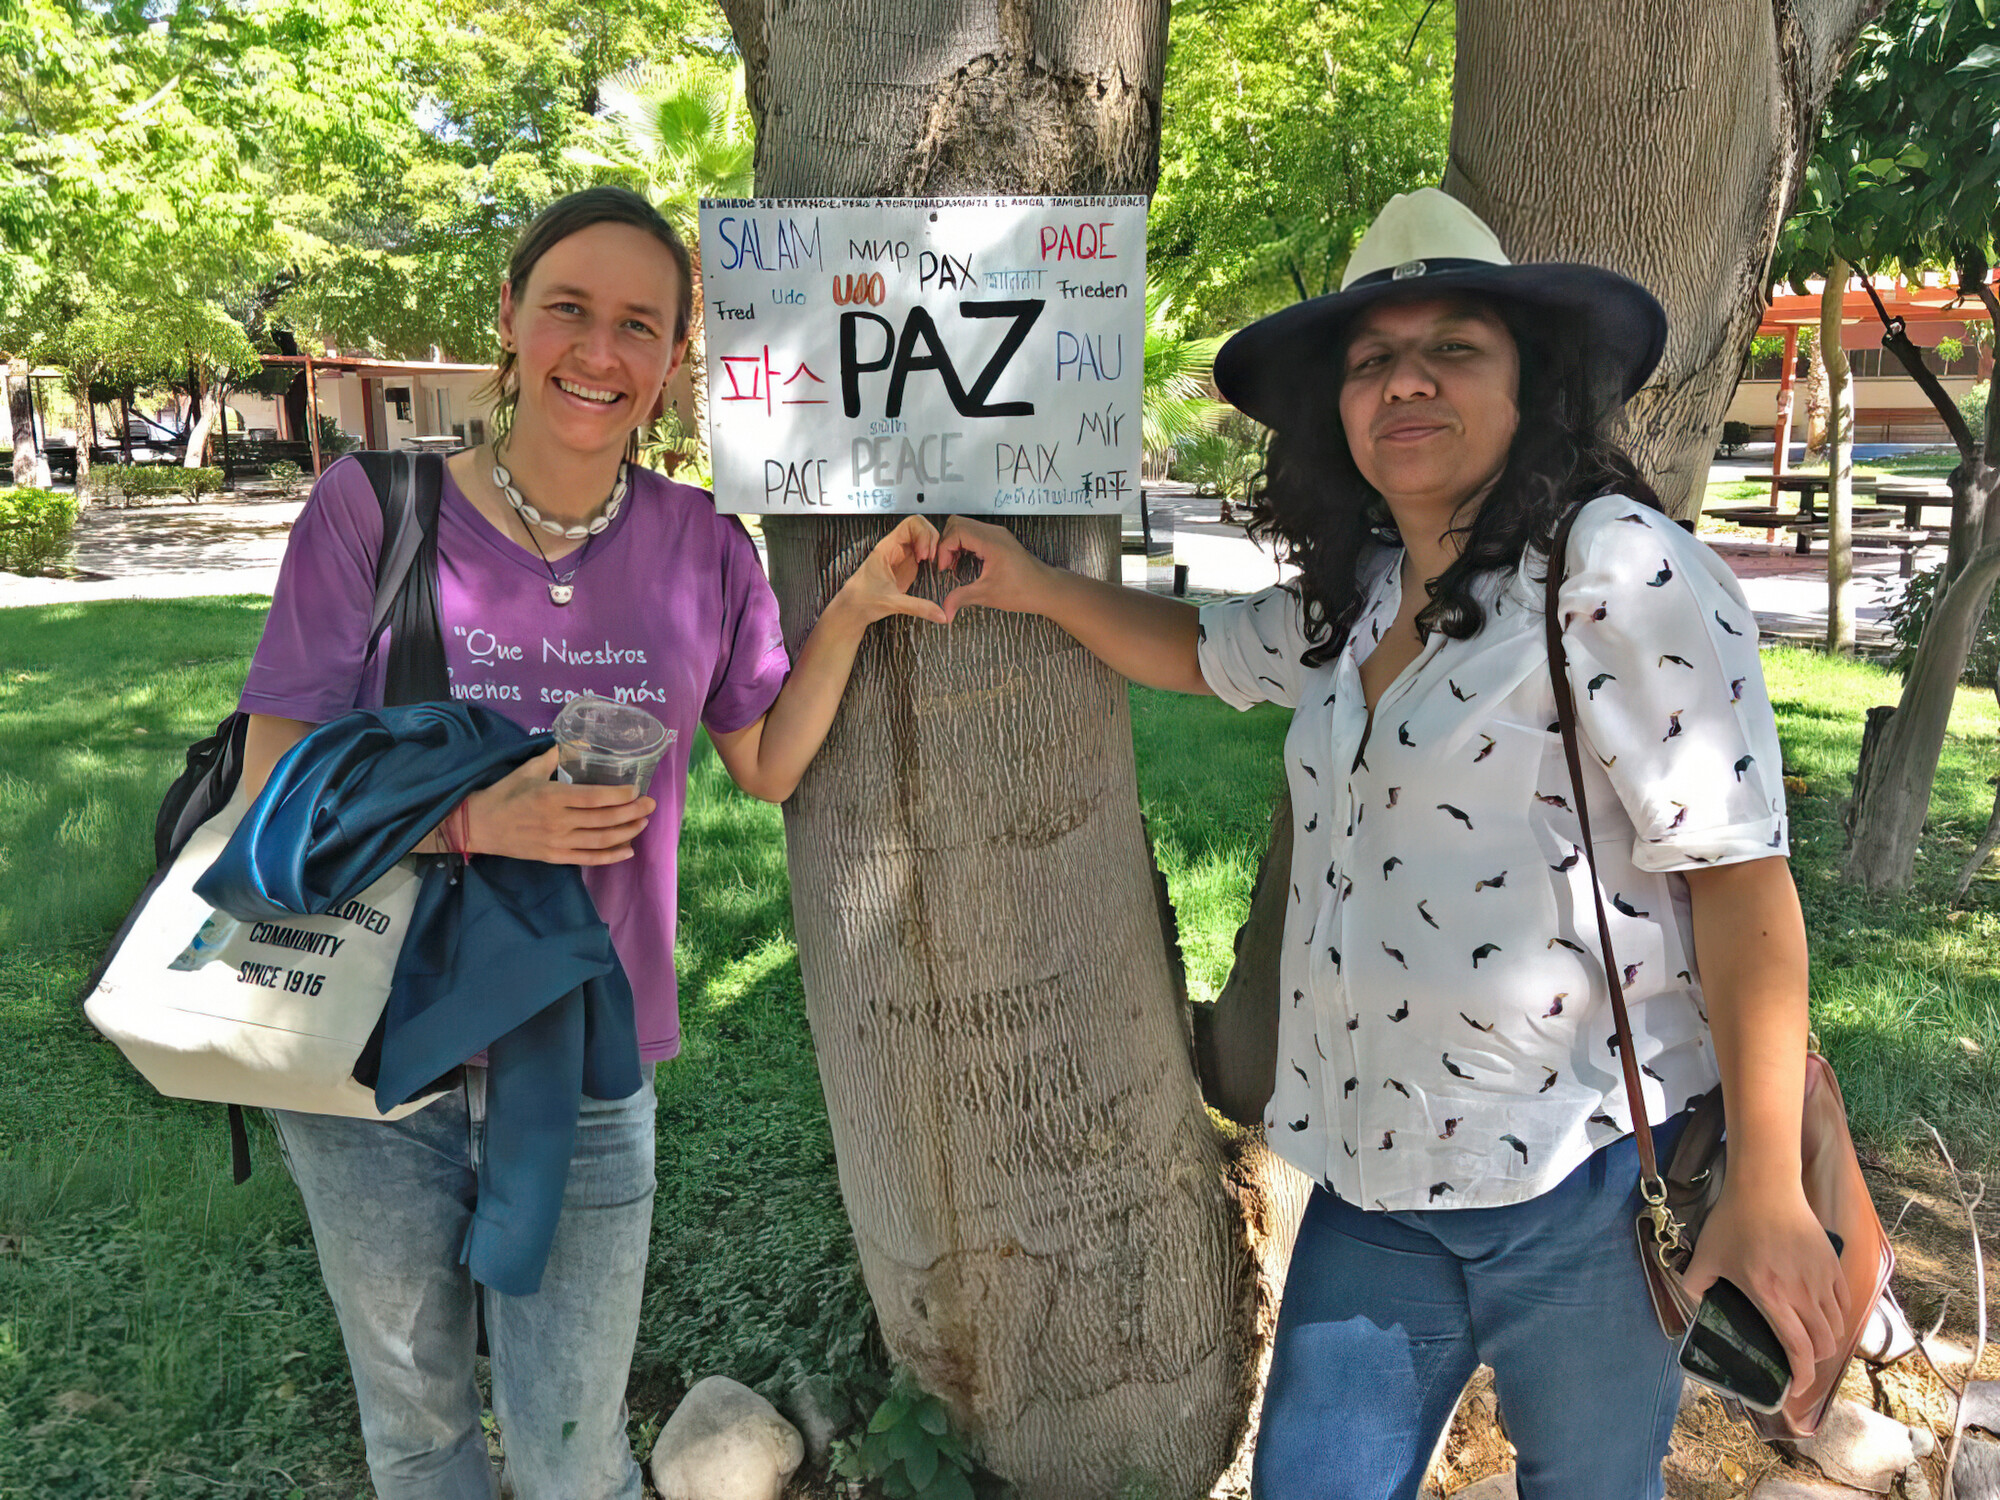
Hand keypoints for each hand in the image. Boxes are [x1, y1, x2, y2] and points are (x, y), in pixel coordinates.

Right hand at [461, 748, 654, 864]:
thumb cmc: (505, 793)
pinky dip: (610, 856)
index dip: (618, 796)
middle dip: (631, 812)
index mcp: (552, 797)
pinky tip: (628, 849)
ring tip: (643, 822)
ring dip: (626, 832)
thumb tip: (577, 741)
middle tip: (650, 804)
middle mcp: (558, 821)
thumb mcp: (528, 769)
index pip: (593, 798)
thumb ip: (554, 756)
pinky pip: (588, 859)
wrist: (480, 826)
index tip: (636, 790)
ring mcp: (557, 842)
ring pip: (600, 840)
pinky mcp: (555, 857)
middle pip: (603, 820)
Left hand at [833, 515, 946, 625]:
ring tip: (934, 564)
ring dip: (933, 547)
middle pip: (920, 527)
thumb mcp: (892, 603)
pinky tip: (932, 569)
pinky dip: (932, 556)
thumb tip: (941, 614)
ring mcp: (902, 555)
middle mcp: (895, 548)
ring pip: (923, 537)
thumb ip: (918, 607)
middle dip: (931, 540)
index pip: (911, 524)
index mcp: (887, 548)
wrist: (854, 608)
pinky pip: (924, 551)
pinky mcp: (907, 565)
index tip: (924, 555)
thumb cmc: (863, 600)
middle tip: (932, 559)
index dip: (923, 536)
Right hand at [935, 515, 1052, 621]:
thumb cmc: (1024, 591)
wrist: (1047, 590)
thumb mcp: (988, 595)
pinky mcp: (999, 540)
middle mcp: (994, 533)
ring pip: (965, 526)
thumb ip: (962, 598)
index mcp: (991, 541)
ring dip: (954, 543)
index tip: (944, 568)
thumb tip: (945, 610)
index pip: (957, 530)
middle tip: (946, 564)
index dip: (944, 549)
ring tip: (953, 565)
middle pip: (958, 523)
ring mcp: (997, 535)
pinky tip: (964, 562)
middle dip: (946, 543)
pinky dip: (963, 544)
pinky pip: (974, 533)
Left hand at [1680, 1179, 1850, 1398]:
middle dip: (1811, 1362)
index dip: (1801, 1377)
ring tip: (1808, 1340)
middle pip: (1822, 1345)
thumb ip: (1694, 1282)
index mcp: (1771, 1296)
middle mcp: (1802, 1293)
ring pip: (1837, 1327)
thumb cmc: (1734, 1220)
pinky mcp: (1833, 1265)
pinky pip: (1844, 1303)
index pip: (1797, 1350)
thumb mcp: (1705, 1254)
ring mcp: (1822, 1279)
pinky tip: (1821, 1315)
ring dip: (1825, 1340)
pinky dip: (1836, 1317)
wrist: (1765, 1187)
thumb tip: (1693, 1301)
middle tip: (1796, 1362)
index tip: (1794, 1389)